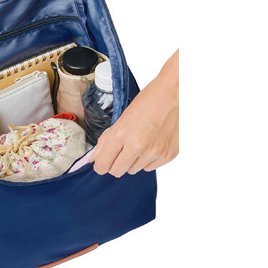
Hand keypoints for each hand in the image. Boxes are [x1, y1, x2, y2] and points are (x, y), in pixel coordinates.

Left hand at [91, 50, 178, 176]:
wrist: (173, 95)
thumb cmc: (147, 102)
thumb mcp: (121, 118)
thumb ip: (105, 140)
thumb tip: (93, 158)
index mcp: (121, 134)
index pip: (103, 164)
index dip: (100, 165)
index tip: (101, 162)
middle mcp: (137, 146)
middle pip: (117, 171)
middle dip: (114, 164)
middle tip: (119, 151)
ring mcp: (154, 152)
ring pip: (133, 170)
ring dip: (132, 161)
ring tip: (137, 142)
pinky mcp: (168, 155)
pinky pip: (150, 168)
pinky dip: (147, 160)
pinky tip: (150, 144)